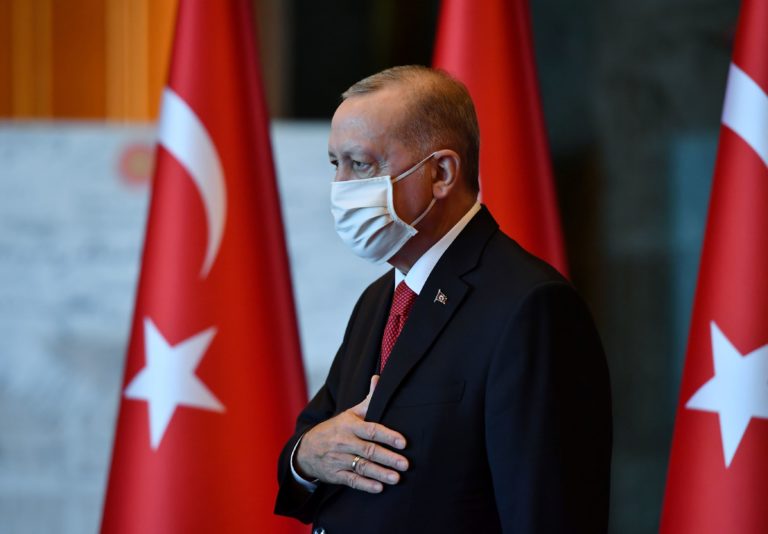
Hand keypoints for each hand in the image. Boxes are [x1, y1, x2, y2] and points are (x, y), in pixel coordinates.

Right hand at [295, 375, 408, 492]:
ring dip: (380, 473)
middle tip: (405, 464)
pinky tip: (378, 488)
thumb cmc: (334, 429)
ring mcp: (339, 459)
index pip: (370, 430)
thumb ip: (367, 401)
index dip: (387, 436)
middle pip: (369, 450)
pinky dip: (365, 485)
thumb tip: (378, 379)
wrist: (305, 449)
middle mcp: (344, 442)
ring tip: (396, 478)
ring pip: (362, 467)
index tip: (403, 442)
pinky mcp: (335, 474)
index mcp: (349, 425)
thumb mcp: (348, 414)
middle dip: (388, 458)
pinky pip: (351, 480)